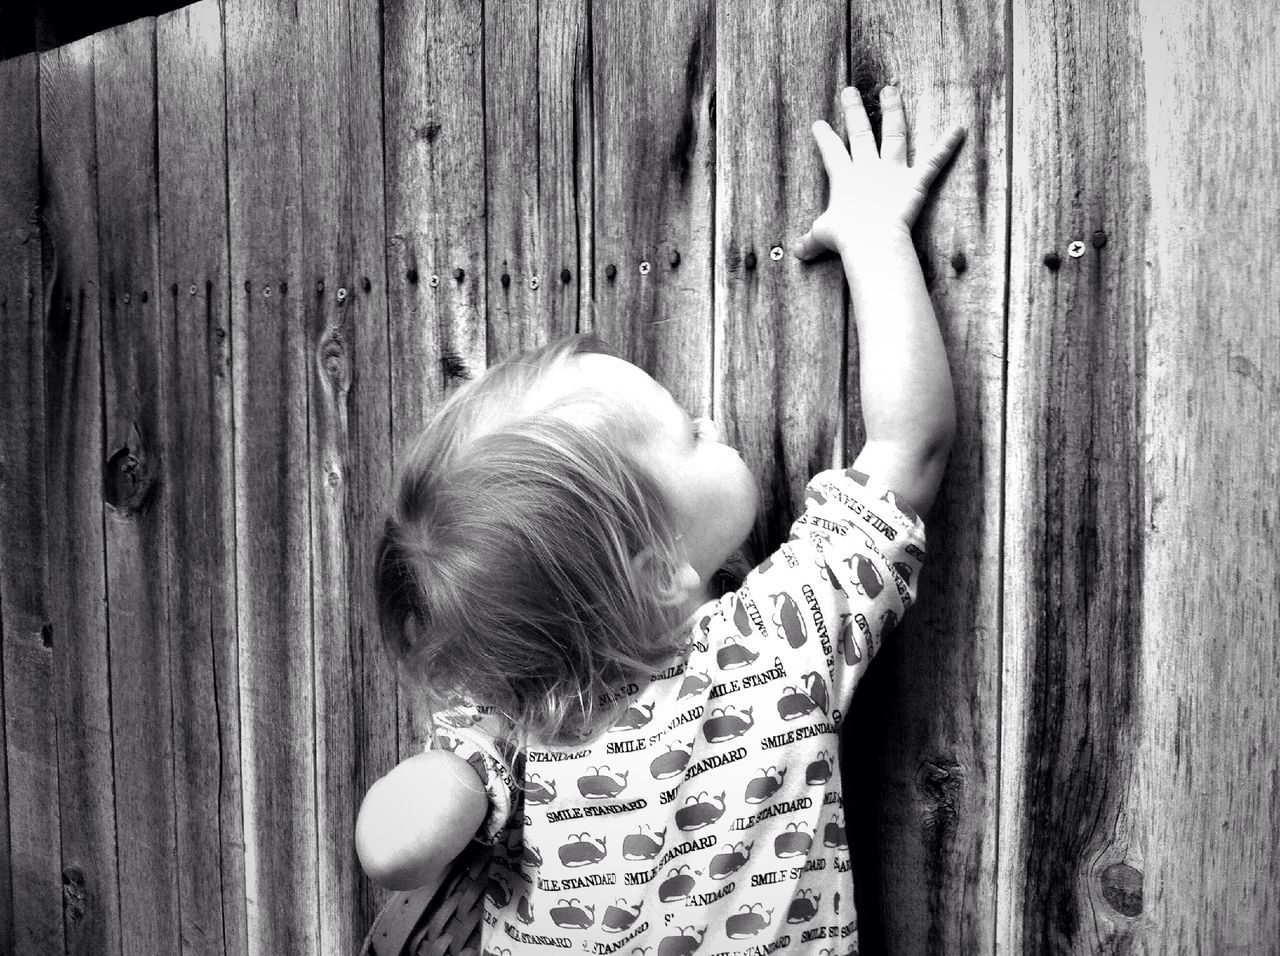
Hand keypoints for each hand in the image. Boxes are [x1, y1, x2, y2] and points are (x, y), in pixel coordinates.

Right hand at [790, 85, 964, 259]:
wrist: (871, 241)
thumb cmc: (845, 238)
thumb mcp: (822, 237)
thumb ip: (811, 241)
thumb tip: (797, 252)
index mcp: (844, 178)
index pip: (831, 152)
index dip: (824, 137)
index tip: (819, 123)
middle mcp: (867, 168)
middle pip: (860, 133)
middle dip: (853, 111)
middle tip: (850, 91)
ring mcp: (892, 172)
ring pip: (893, 135)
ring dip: (892, 112)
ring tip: (890, 91)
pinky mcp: (914, 182)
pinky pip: (933, 161)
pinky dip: (947, 146)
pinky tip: (959, 129)